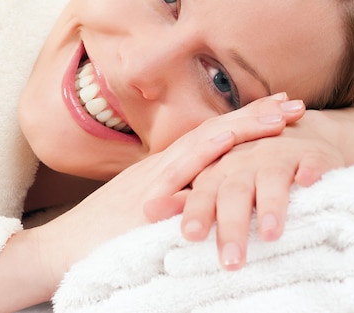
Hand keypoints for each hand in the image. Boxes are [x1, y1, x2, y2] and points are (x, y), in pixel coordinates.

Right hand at [36, 94, 304, 278]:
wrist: (60, 249)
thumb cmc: (102, 236)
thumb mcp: (146, 214)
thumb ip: (174, 203)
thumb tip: (205, 203)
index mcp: (165, 171)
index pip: (211, 139)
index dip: (245, 123)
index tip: (277, 110)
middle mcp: (161, 168)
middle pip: (214, 133)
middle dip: (254, 116)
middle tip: (294, 103)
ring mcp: (152, 180)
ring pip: (202, 144)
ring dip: (240, 127)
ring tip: (277, 116)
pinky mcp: (142, 198)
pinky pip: (179, 172)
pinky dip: (205, 154)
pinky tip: (228, 141)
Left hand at [151, 108, 344, 270]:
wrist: (293, 134)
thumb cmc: (246, 168)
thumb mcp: (214, 181)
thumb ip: (186, 198)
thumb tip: (147, 211)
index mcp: (218, 169)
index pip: (203, 191)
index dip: (197, 210)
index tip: (189, 236)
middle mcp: (244, 160)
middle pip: (234, 190)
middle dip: (232, 224)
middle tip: (231, 260)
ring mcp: (278, 155)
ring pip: (271, 177)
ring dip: (270, 204)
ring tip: (270, 235)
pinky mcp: (311, 154)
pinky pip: (311, 161)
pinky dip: (310, 171)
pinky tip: (308, 183)